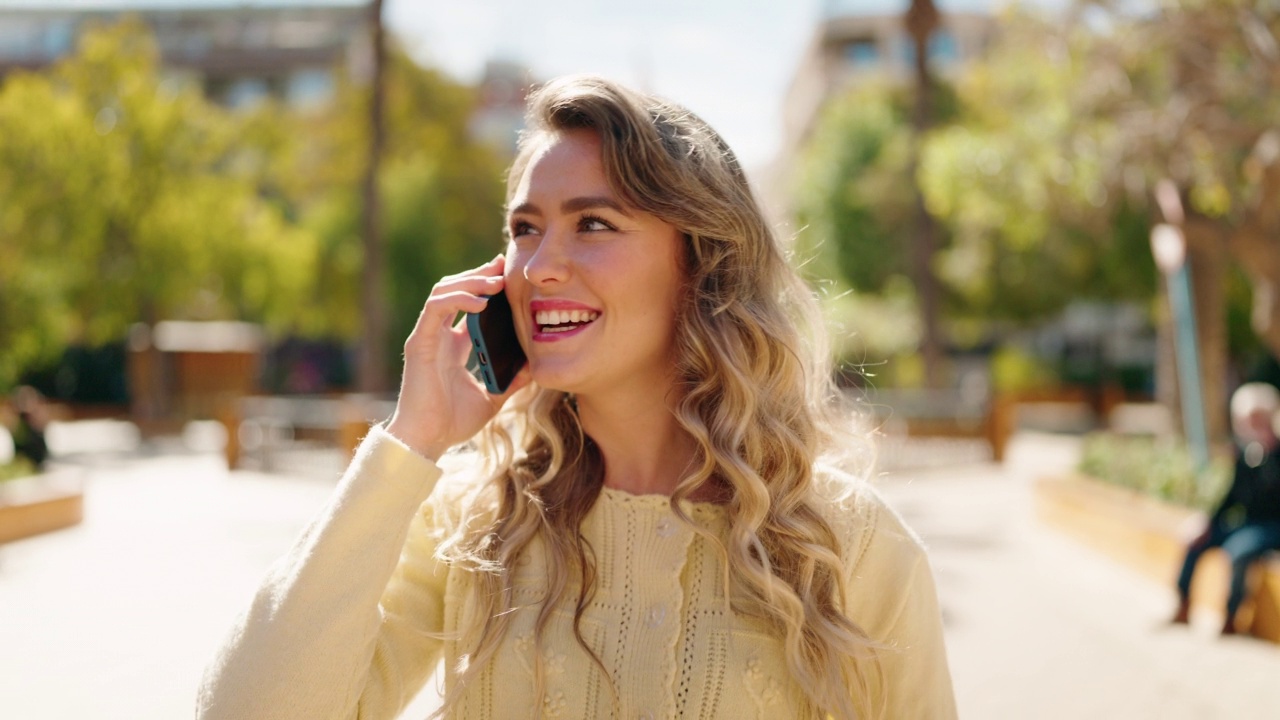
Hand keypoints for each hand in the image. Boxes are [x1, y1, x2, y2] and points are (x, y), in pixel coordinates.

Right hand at [385, 255, 530, 459]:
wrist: (427, 440)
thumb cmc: (452, 423)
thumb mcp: (491, 397)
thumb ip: (510, 381)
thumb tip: (534, 368)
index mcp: (453, 346)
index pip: (468, 306)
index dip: (485, 287)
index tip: (508, 276)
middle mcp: (438, 336)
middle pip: (455, 290)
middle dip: (479, 274)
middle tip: (503, 266)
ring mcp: (427, 337)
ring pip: (443, 291)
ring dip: (470, 281)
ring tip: (496, 280)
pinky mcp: (420, 342)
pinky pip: (436, 308)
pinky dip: (459, 299)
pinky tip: (481, 302)